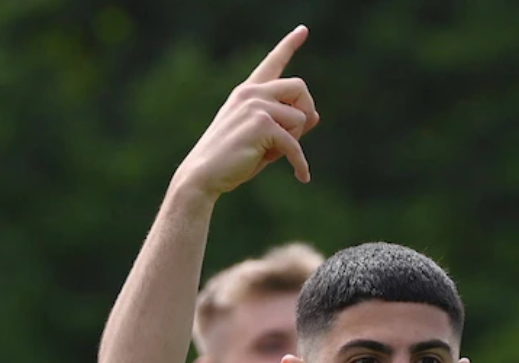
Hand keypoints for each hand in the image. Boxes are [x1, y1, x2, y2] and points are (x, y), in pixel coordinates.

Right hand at [172, 25, 319, 198]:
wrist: (204, 174)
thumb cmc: (231, 159)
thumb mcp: (261, 138)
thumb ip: (284, 123)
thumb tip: (315, 115)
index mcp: (248, 92)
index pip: (272, 62)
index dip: (289, 44)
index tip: (303, 30)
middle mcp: (252, 93)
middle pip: (299, 87)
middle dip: (305, 112)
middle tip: (295, 135)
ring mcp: (256, 105)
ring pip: (300, 118)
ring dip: (294, 141)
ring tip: (271, 154)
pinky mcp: (262, 124)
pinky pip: (295, 144)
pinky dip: (300, 163)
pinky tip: (301, 176)